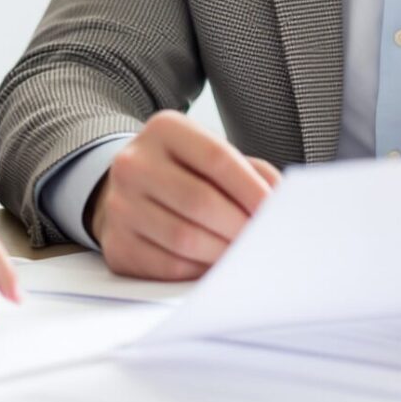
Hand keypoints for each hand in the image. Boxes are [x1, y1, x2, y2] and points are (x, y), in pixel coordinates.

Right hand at [85, 110, 281, 280]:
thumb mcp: (213, 156)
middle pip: (199, 200)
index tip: (274, 211)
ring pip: (183, 238)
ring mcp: (120, 205)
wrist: (132, 190)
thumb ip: (251, 173)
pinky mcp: (117, 244)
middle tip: (262, 239)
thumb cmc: (186, 173)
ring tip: (243, 254)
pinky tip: (214, 265)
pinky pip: (168, 266)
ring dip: (223, 252)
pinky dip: (200, 270)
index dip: (251, 189)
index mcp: (164, 130)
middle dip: (239, 225)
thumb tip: (283, 202)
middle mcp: (134, 163)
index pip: (216, 158)